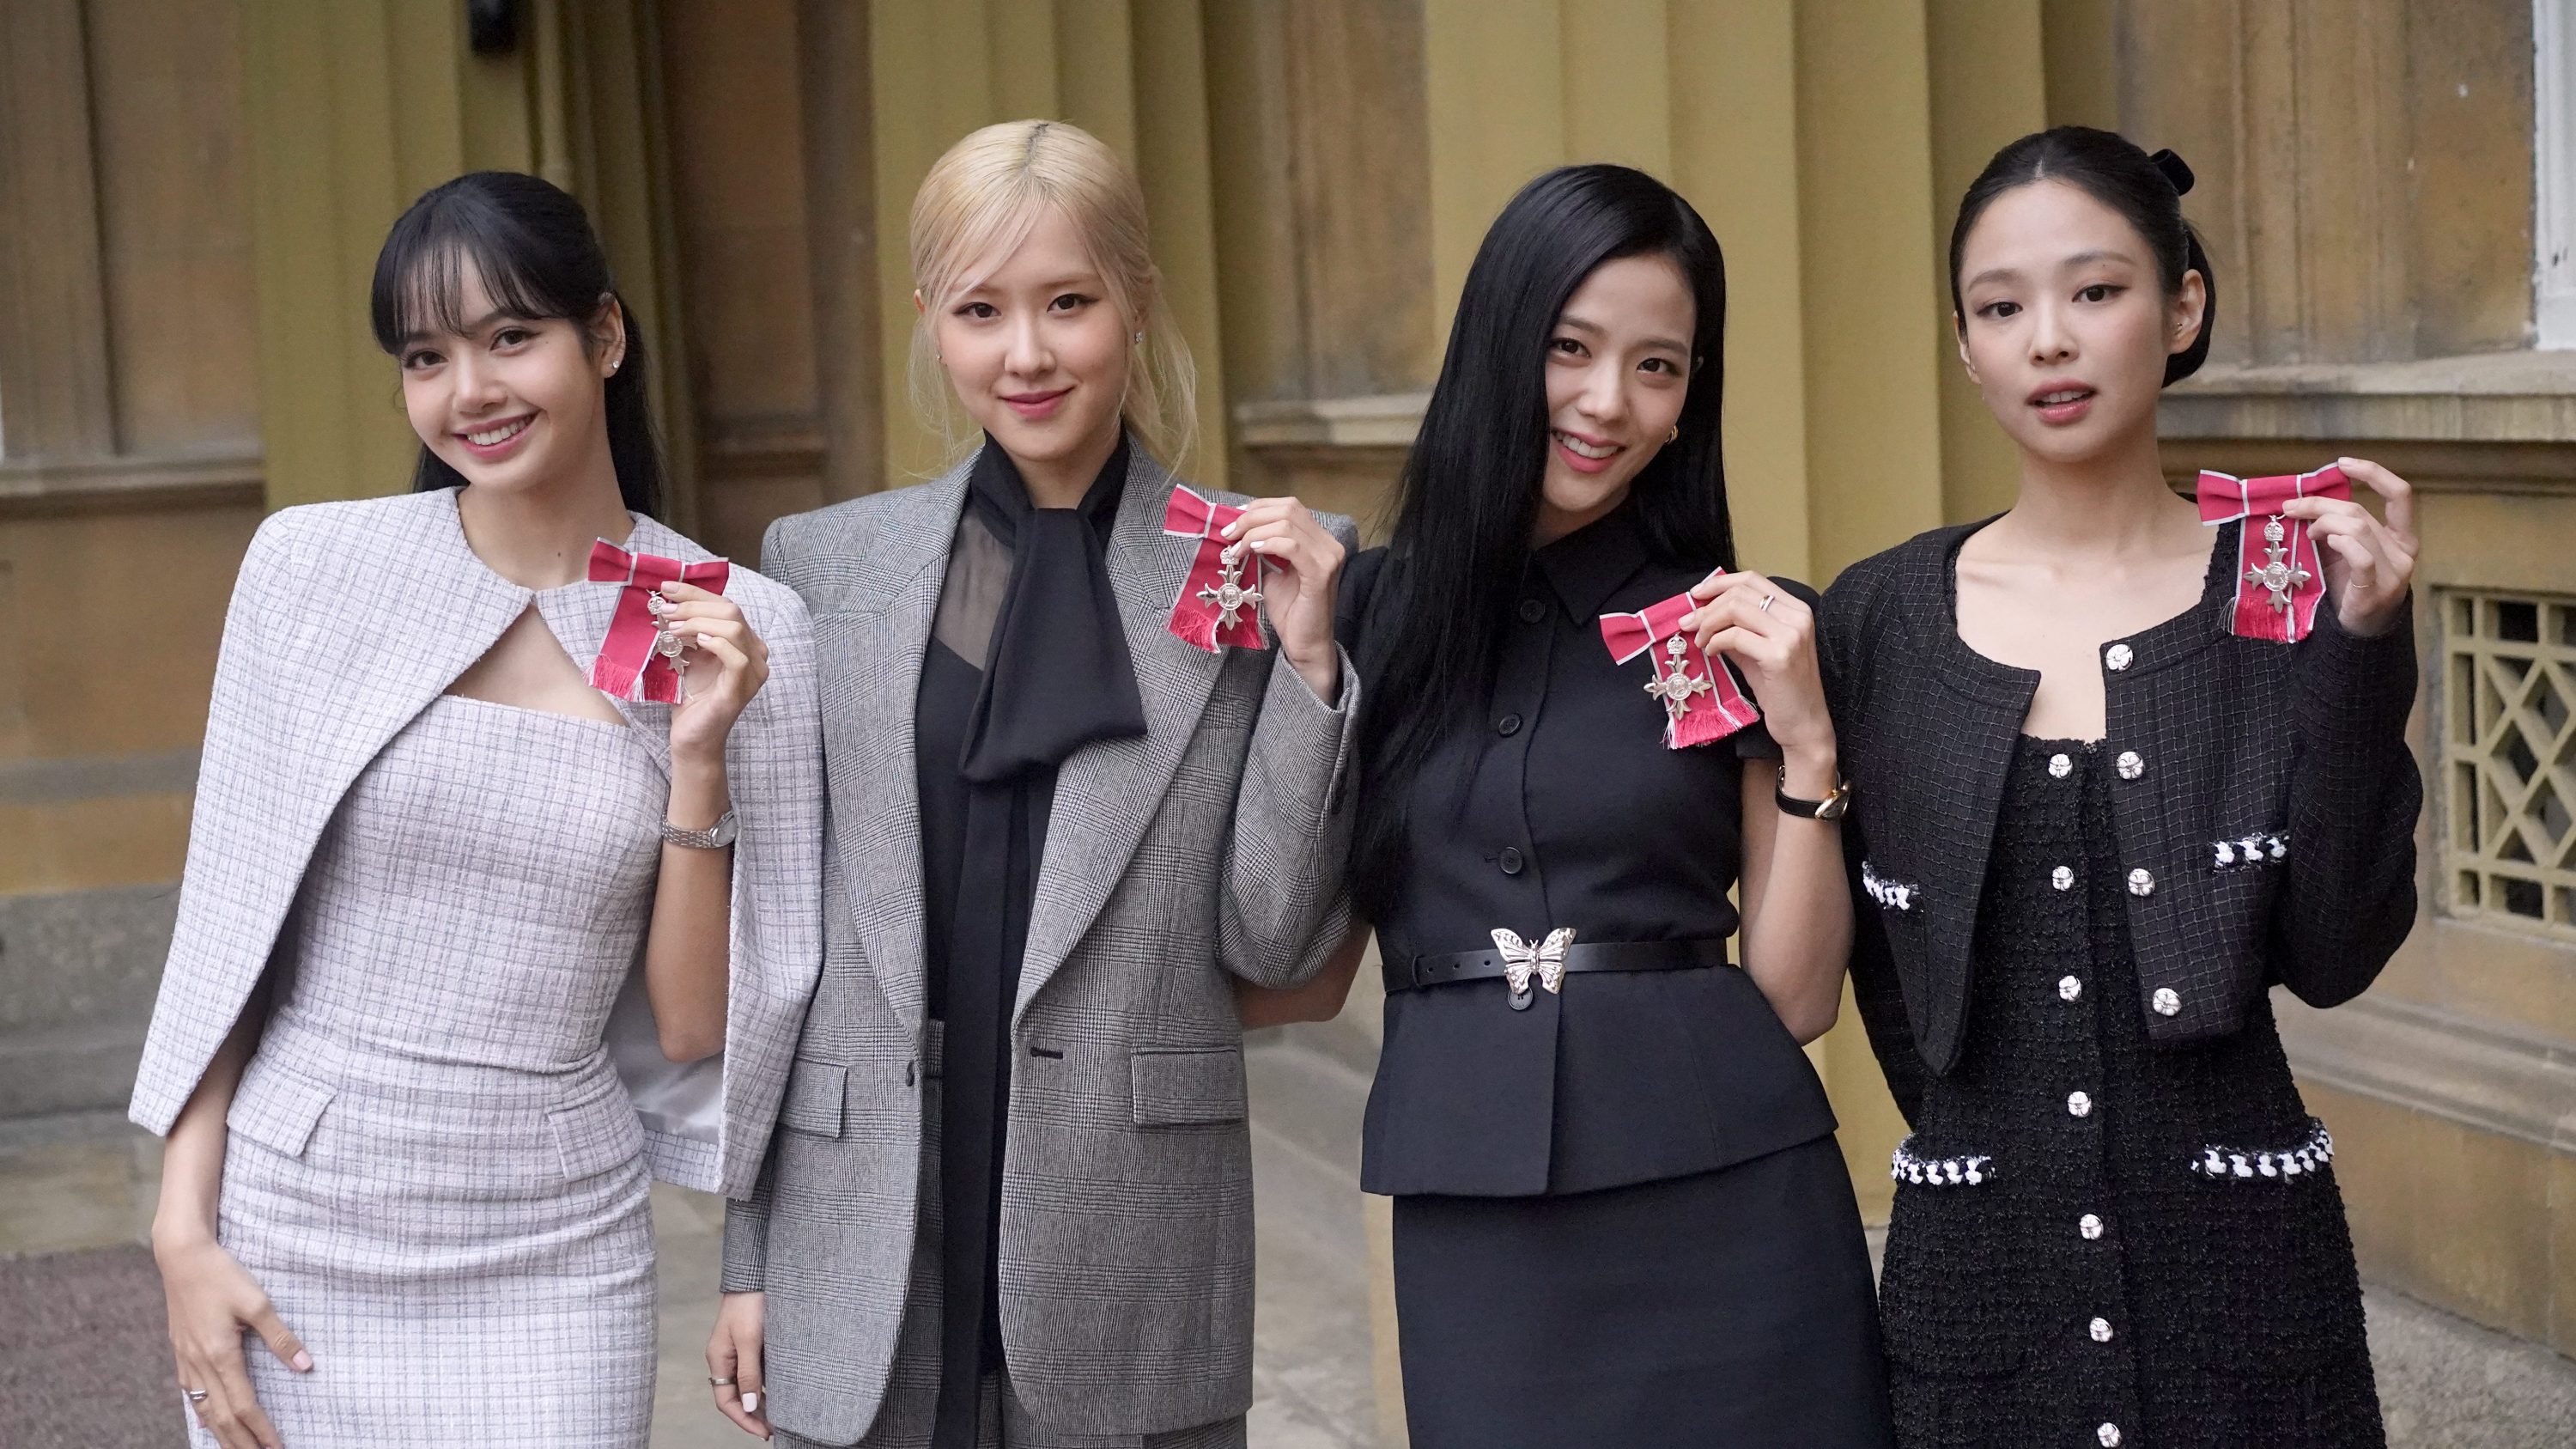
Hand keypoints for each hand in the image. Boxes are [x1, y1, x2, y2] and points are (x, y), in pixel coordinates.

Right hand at [155, 1233, 309, 1448]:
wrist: (181, 1257)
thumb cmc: (222, 1275)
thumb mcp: (257, 1302)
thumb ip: (281, 1337)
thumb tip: (305, 1366)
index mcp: (221, 1354)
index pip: (244, 1405)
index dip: (260, 1430)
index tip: (277, 1447)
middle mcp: (199, 1363)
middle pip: (221, 1417)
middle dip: (241, 1442)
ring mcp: (186, 1360)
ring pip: (203, 1409)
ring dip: (222, 1433)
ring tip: (238, 1448)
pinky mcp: (180, 1352)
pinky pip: (190, 1394)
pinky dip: (203, 1413)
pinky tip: (210, 1421)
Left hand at [657, 581, 771, 763]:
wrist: (692, 737)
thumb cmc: (691, 697)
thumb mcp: (690, 654)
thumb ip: (689, 630)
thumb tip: (668, 601)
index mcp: (746, 642)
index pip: (726, 605)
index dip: (696, 593)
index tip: (667, 588)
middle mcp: (757, 654)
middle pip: (731, 611)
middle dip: (693, 605)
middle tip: (664, 610)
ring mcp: (754, 672)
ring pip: (734, 628)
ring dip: (697, 622)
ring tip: (671, 628)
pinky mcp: (743, 688)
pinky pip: (737, 656)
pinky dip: (715, 643)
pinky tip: (695, 642)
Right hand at [707, 1290, 769, 1438]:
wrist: (756, 1274)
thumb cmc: (750, 1304)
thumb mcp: (750, 1340)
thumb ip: (748, 1373)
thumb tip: (747, 1406)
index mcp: (718, 1359)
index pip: (726, 1401)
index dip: (743, 1419)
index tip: (764, 1432)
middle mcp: (726, 1359)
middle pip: (736, 1397)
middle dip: (753, 1415)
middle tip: (774, 1429)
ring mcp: (738, 1351)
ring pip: (747, 1386)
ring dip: (760, 1401)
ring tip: (780, 1415)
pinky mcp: (752, 1343)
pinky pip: (756, 1372)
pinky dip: (766, 1385)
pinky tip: (781, 1392)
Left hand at [1221, 496, 1345, 701]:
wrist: (1304, 643)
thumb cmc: (1289, 610)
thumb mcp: (1271, 571)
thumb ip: (1262, 547)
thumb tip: (1236, 528)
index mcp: (1319, 539)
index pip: (1290, 506)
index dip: (1259, 507)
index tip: (1233, 520)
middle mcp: (1329, 543)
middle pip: (1288, 509)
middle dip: (1252, 517)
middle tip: (1228, 533)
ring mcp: (1328, 557)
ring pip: (1288, 524)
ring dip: (1254, 532)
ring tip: (1235, 548)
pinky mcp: (1321, 573)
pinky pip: (1292, 546)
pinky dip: (1268, 543)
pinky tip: (1251, 551)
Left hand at [1682, 568, 1835, 778]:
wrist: (1803, 723)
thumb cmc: (1780, 689)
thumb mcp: (1756, 650)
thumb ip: (1736, 628)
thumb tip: (1701, 613)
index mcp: (1796, 609)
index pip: (1752, 579)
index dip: (1719, 583)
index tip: (1695, 595)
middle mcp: (1798, 617)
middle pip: (1741, 591)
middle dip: (1707, 605)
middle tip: (1688, 623)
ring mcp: (1790, 635)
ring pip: (1735, 609)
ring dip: (1708, 623)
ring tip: (1700, 640)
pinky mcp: (1779, 655)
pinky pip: (1735, 636)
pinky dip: (1716, 641)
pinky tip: (1711, 652)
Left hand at [2281, 457, 2417, 637]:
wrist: (2358, 632)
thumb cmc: (2349, 588)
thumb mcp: (2344, 552)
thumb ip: (2335, 528)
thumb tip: (2300, 503)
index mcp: (2401, 536)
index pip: (2399, 494)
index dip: (2374, 472)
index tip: (2342, 464)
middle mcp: (2403, 551)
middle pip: (2360, 512)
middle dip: (2320, 505)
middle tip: (2292, 508)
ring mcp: (2394, 571)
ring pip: (2357, 529)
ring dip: (2323, 524)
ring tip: (2307, 534)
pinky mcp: (2376, 589)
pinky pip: (2360, 558)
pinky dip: (2340, 545)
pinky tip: (2324, 543)